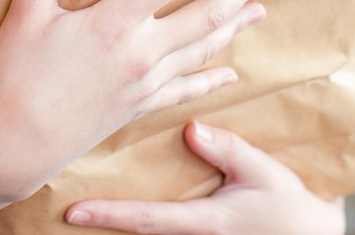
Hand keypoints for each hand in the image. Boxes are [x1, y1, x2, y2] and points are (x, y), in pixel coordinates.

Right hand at [0, 0, 279, 200]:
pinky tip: (230, 75)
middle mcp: (142, 52)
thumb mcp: (27, 10)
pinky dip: (211, 80)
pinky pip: (186, 91)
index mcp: (116, 22)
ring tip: (261, 9)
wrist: (15, 147)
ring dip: (234, 27)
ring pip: (203, 50)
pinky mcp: (139, 108)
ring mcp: (145, 84)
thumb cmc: (17, 75)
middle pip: (205, 14)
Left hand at [65, 122, 345, 234]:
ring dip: (120, 216)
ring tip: (85, 195)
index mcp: (203, 222)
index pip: (146, 219)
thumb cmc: (292, 210)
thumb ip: (231, 152)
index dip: (108, 215)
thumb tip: (192, 129)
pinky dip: (142, 213)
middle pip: (137, 227)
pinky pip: (165, 223)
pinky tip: (129, 196)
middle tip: (61, 202)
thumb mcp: (266, 176)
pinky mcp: (204, 233)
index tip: (72, 212)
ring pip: (149, 227)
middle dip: (102, 216)